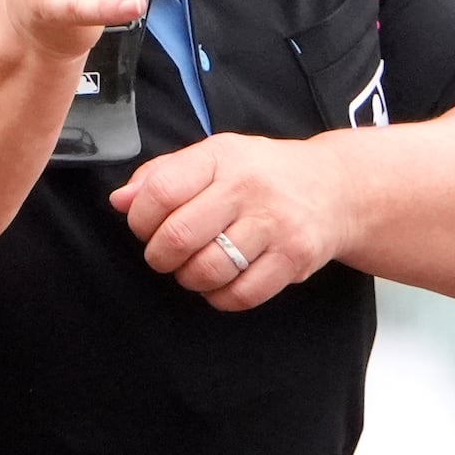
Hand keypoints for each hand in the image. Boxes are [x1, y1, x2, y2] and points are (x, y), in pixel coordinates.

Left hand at [109, 132, 353, 310]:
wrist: (334, 188)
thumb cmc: (261, 174)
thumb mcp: (214, 157)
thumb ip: (162, 175)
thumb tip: (120, 202)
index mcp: (221, 157)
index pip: (161, 191)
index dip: (140, 219)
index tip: (144, 226)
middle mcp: (248, 188)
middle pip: (179, 236)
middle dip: (159, 255)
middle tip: (165, 255)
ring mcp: (274, 224)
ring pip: (208, 270)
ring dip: (189, 278)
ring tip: (193, 268)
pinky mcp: (294, 258)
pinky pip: (241, 294)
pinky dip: (220, 297)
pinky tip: (221, 283)